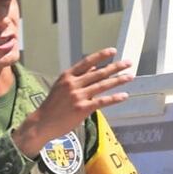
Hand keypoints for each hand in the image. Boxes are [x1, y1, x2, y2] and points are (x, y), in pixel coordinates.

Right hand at [13, 48, 133, 156]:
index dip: (101, 55)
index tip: (113, 51)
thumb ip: (78, 77)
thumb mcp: (61, 86)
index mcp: (67, 76)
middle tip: (129, 63)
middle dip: (116, 67)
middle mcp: (73, 84)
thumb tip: (93, 67)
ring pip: (102, 85)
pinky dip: (114, 98)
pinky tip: (124, 96)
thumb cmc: (53, 105)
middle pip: (99, 72)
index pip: (87, 62)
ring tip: (130, 77)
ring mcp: (78, 96)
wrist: (42, 123)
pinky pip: (102, 101)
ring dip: (118, 80)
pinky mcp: (82, 108)